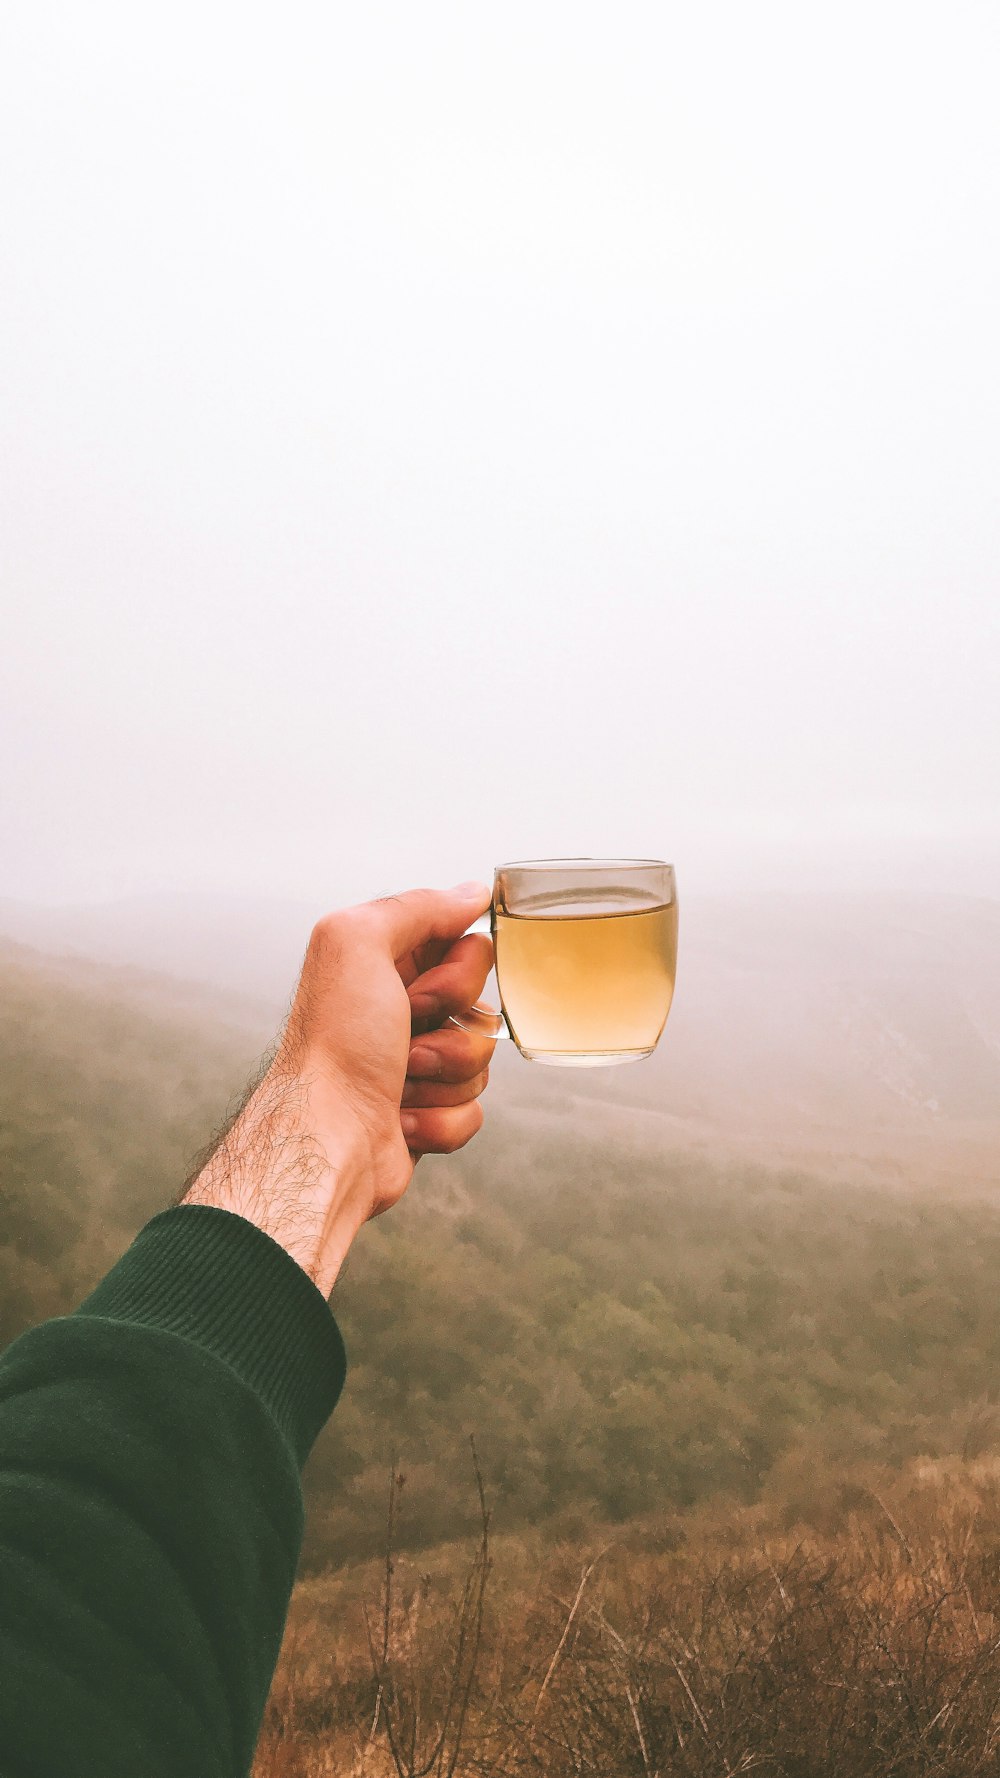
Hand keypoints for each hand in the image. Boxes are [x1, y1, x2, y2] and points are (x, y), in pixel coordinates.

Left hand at [182, 881, 495, 1293]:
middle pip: (480, 1005)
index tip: (418, 991)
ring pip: (481, 1060)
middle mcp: (396, 1011)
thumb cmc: (335, 1047)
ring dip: (445, 1077)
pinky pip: (473, 1111)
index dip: (457, 973)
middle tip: (406, 1038)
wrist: (326, 1139)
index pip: (466, 948)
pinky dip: (441, 1120)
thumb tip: (473, 892)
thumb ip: (417, 906)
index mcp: (382, 965)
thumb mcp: (360, 944)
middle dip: (452, 1027)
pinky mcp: (424, 1114)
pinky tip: (401, 1121)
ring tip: (399, 1085)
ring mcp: (412, 1066)